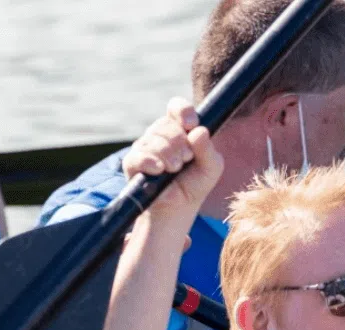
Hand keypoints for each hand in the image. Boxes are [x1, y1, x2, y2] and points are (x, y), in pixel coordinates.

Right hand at [119, 98, 222, 227]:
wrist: (178, 207)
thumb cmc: (195, 183)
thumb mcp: (212, 167)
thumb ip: (208, 149)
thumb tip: (199, 131)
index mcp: (179, 128)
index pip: (177, 107)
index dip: (183, 112)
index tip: (191, 126)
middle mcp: (160, 133)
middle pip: (166, 124)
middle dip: (180, 143)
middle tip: (185, 160)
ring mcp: (144, 147)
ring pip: (153, 139)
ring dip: (168, 156)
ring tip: (174, 169)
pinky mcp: (132, 163)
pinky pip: (138, 156)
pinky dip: (150, 162)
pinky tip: (159, 170)